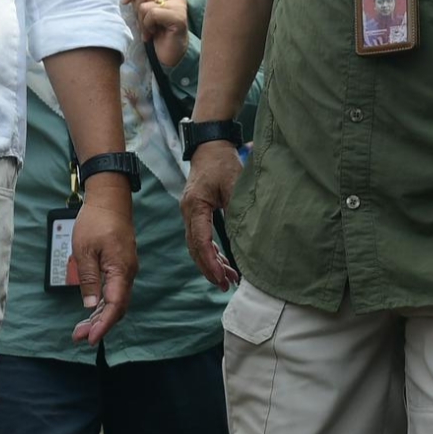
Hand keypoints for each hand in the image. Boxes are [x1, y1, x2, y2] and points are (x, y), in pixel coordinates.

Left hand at [68, 179, 136, 344]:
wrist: (110, 199)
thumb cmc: (96, 221)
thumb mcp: (84, 250)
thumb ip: (88, 279)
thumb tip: (91, 305)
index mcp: (120, 269)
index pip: (114, 305)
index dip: (103, 324)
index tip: (91, 338)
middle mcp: (128, 272)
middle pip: (117, 307)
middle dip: (99, 325)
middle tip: (78, 337)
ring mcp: (126, 270)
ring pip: (116, 301)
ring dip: (100, 316)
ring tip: (81, 329)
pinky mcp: (122, 266)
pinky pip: (115, 291)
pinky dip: (104, 304)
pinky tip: (92, 311)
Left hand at [124, 0, 190, 68]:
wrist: (169, 55)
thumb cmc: (158, 35)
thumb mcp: (144, 13)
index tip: (125, 1)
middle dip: (137, 10)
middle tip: (143, 24)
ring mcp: (178, 6)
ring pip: (145, 5)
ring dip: (142, 22)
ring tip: (149, 31)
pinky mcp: (178, 17)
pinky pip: (152, 14)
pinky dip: (148, 26)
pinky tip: (153, 34)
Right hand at [181, 141, 243, 290]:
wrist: (210, 148)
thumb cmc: (223, 163)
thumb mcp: (235, 184)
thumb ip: (237, 210)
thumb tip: (244, 240)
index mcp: (195, 205)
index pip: (201, 240)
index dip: (211, 262)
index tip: (222, 277)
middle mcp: (188, 213)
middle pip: (195, 248)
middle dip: (210, 269)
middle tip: (226, 285)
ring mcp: (189, 215)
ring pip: (196, 247)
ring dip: (211, 264)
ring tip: (228, 279)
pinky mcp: (195, 215)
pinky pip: (200, 239)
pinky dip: (210, 253)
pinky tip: (223, 264)